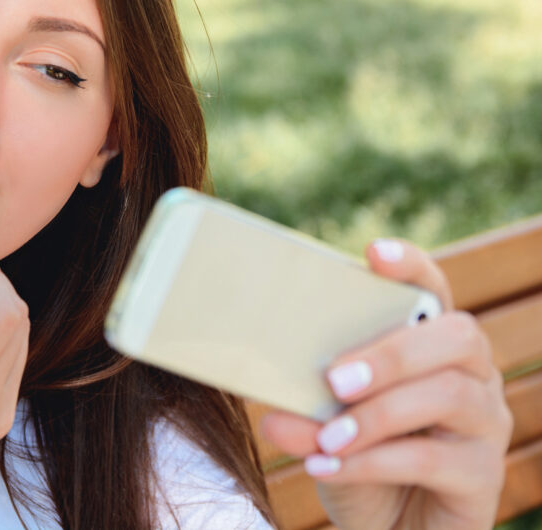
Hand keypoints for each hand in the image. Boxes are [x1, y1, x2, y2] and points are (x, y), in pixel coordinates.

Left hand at [261, 239, 512, 529]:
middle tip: (335, 378)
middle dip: (393, 352)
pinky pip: (435, 460)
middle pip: (457, 336)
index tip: (373, 253)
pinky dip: (373, 462)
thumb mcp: (323, 427)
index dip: (411, 266)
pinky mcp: (482, 477)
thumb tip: (272, 408)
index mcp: (430, 345)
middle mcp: (471, 375)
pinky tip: (327, 467)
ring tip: (325, 437)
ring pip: (450, 396)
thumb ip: (304, 410)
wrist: (389, 529)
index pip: (434, 289)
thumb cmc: (358, 459)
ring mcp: (484, 424)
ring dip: (379, 414)